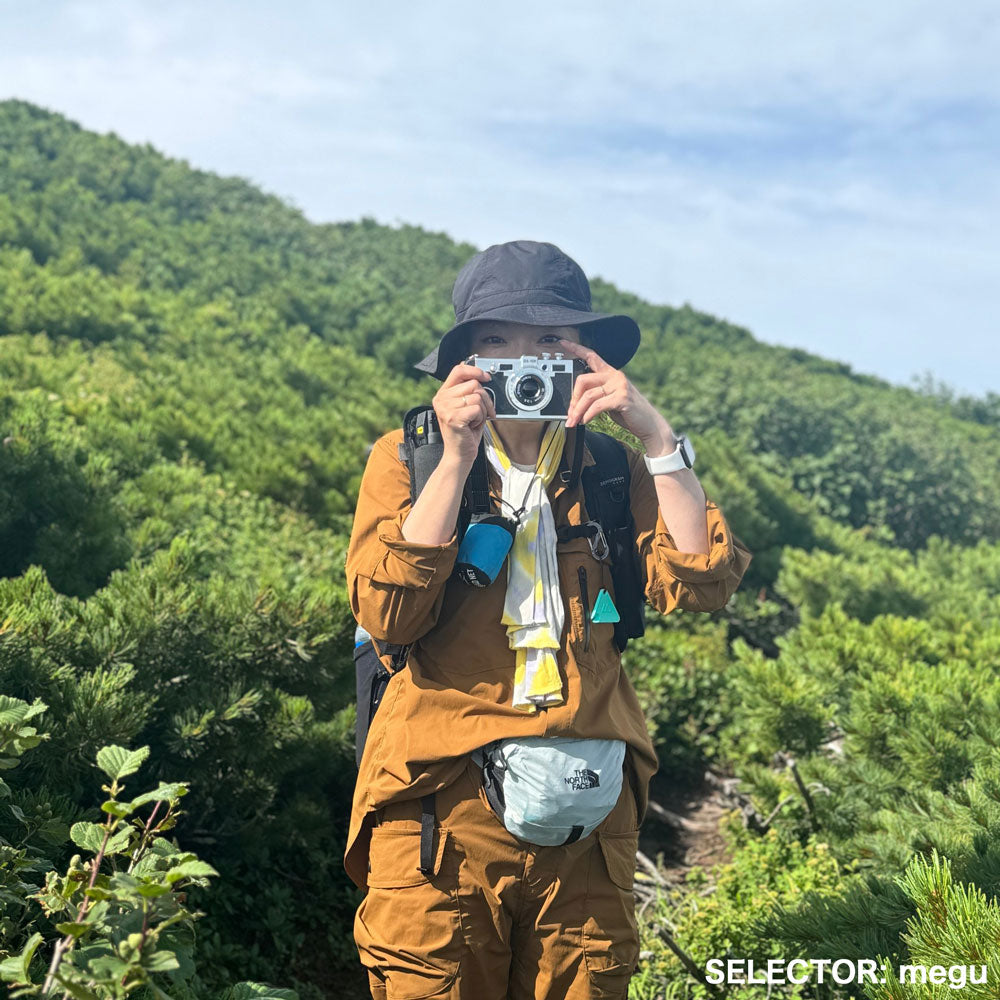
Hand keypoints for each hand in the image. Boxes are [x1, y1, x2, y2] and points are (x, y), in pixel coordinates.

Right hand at [432, 362, 496, 466]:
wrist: (459, 455)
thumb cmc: (465, 433)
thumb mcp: (466, 408)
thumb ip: (469, 392)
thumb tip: (481, 376)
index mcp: (443, 394)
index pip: (458, 370)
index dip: (474, 370)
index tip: (486, 377)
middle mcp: (441, 399)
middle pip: (473, 384)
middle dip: (485, 399)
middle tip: (480, 413)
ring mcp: (446, 408)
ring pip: (477, 396)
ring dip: (482, 411)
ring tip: (473, 421)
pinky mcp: (453, 417)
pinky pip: (477, 408)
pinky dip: (480, 419)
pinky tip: (472, 426)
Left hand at [558, 339, 675, 453]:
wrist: (650, 424)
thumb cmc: (629, 413)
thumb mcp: (611, 399)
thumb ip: (598, 394)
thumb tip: (576, 402)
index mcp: (611, 374)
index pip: (591, 356)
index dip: (576, 348)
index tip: (562, 342)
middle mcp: (615, 376)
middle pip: (582, 380)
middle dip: (573, 399)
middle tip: (570, 414)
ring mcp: (620, 386)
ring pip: (588, 395)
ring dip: (578, 411)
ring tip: (574, 421)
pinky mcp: (622, 398)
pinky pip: (597, 406)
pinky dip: (588, 415)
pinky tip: (585, 421)